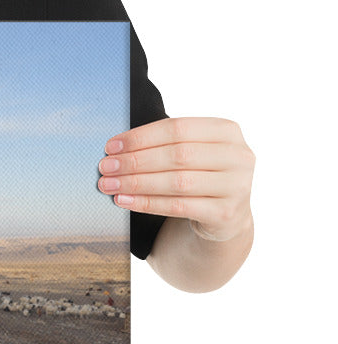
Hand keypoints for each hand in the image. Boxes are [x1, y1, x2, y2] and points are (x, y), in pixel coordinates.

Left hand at [98, 117, 254, 242]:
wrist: (224, 215)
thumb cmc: (199, 175)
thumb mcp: (191, 152)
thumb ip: (163, 143)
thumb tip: (114, 149)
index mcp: (227, 131)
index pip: (177, 128)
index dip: (141, 137)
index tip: (111, 146)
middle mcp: (238, 156)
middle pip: (177, 155)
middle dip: (135, 161)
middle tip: (105, 167)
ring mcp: (237, 186)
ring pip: (177, 182)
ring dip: (136, 183)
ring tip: (109, 185)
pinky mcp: (227, 213)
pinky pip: (178, 207)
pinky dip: (146, 203)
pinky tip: (124, 201)